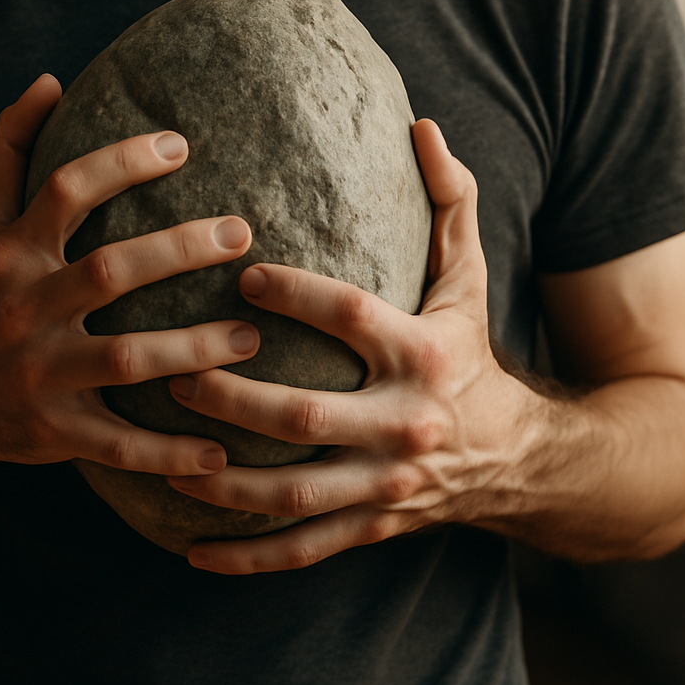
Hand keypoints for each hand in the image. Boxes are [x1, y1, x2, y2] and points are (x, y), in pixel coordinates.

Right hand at [0, 73, 259, 476]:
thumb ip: (9, 154)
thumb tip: (44, 82)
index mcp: (12, 254)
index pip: (65, 190)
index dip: (122, 161)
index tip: (182, 146)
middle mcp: (23, 310)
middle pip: (109, 271)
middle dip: (180, 249)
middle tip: (243, 234)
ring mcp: (39, 375)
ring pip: (126, 358)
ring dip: (194, 348)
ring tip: (254, 337)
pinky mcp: (54, 433)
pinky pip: (119, 445)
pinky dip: (169, 453)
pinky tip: (220, 452)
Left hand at [164, 119, 536, 572]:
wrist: (518, 456)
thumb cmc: (469, 352)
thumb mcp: (468, 279)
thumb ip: (449, 204)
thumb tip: (421, 126)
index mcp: (422, 355)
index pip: (352, 316)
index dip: (296, 294)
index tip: (241, 272)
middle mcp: (404, 425)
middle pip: (307, 415)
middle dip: (234, 397)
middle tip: (175, 371)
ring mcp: (386, 485)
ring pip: (296, 491)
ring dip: (225, 479)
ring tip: (167, 457)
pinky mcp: (373, 525)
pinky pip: (304, 548)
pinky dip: (249, 557)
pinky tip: (192, 551)